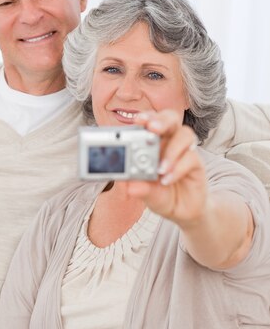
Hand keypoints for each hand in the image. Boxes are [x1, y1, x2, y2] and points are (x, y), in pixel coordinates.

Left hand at [127, 110, 206, 226]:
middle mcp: (170, 142)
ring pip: (185, 134)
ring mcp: (185, 151)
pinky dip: (178, 168)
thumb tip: (130, 186)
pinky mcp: (197, 163)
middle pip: (171, 119)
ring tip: (160, 168)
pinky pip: (191, 157)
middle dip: (161, 120)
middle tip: (152, 128)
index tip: (137, 120)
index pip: (151, 121)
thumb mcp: (148, 194)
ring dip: (172, 149)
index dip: (146, 117)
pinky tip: (167, 180)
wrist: (184, 211)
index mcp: (154, 142)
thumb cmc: (162, 195)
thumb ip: (141, 189)